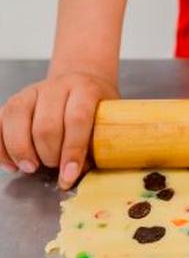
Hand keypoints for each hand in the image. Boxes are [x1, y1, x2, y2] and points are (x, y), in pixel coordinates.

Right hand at [0, 70, 118, 188]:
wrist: (79, 83)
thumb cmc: (96, 108)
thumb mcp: (108, 120)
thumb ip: (98, 143)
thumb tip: (78, 173)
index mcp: (85, 89)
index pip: (77, 119)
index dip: (72, 150)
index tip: (69, 174)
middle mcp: (56, 87)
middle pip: (45, 125)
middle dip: (48, 154)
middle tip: (54, 168)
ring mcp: (31, 92)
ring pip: (16, 120)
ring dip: (21, 151)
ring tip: (31, 168)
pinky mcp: (13, 101)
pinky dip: (1, 148)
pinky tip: (12, 165)